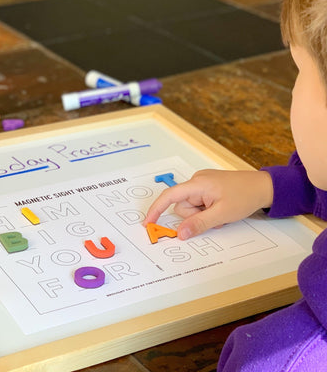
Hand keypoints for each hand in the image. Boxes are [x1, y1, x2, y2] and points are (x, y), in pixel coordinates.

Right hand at [143, 169, 272, 239]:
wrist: (264, 186)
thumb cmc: (244, 196)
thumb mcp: (221, 214)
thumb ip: (198, 224)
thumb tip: (180, 233)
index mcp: (197, 183)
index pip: (170, 196)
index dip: (156, 209)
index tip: (148, 223)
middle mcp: (197, 180)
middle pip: (182, 205)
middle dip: (194, 216)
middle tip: (214, 217)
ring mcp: (202, 182)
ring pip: (190, 206)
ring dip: (202, 214)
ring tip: (220, 213)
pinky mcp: (207, 186)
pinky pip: (198, 202)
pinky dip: (206, 209)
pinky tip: (220, 208)